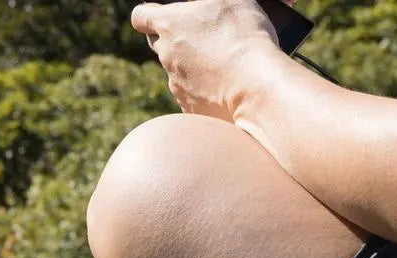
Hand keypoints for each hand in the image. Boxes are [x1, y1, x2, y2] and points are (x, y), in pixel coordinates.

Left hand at [131, 0, 289, 120]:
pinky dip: (200, 90)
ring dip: (190, 66)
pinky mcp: (188, 108)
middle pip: (158, 45)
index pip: (141, 16)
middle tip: (198, 39)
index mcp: (170, 24)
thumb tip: (195, 8)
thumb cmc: (245, 36)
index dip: (147, 16)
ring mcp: (176, 85)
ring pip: (175, 71)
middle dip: (171, 40)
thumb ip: (204, 2)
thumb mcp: (229, 0)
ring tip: (218, 64)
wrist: (256, 87)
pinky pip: (189, 95)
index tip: (158, 18)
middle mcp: (166, 56)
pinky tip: (221, 85)